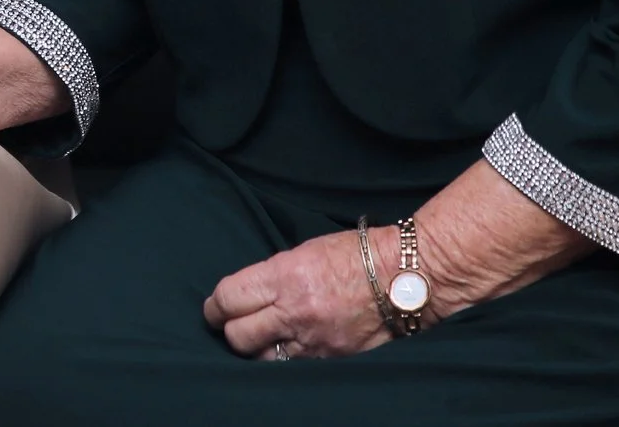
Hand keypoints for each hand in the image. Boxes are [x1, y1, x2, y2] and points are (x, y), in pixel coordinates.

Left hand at [202, 230, 397, 360]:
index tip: (213, 309)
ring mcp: (314, 340)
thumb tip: (251, 294)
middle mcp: (295, 311)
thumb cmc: (357, 255)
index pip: (229, 299)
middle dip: (228, 331)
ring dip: (256, 350)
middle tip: (228, 326)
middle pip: (238, 336)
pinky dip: (286, 359)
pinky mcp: (331, 359)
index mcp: (285, 276)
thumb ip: (275, 276)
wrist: (405, 277)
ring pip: (263, 358)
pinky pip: (294, 367)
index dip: (214, 307)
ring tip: (259, 339)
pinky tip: (286, 349)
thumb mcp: (306, 252)